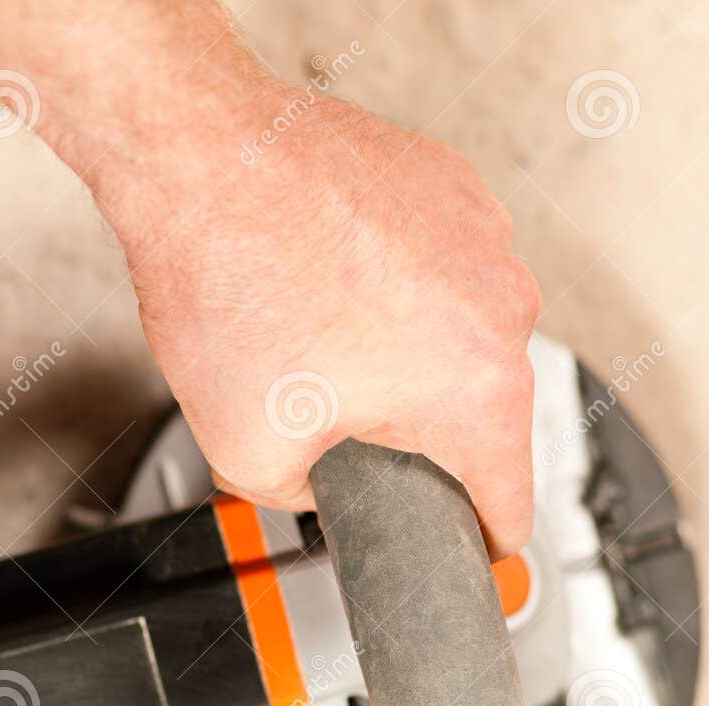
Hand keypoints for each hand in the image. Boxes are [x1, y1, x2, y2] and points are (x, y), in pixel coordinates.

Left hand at [112, 87, 541, 557]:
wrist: (199, 156)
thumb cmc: (225, 279)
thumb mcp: (249, 455)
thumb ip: (307, 503)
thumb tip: (322, 494)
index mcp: (477, 387)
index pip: (509, 504)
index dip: (474, 542)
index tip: (462, 547)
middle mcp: (503, 306)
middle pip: (478, 413)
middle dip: (409, 428)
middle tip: (325, 403)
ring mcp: (485, 235)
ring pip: (457, 334)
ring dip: (400, 347)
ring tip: (311, 325)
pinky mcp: (454, 186)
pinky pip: (438, 265)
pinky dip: (392, 280)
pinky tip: (322, 275)